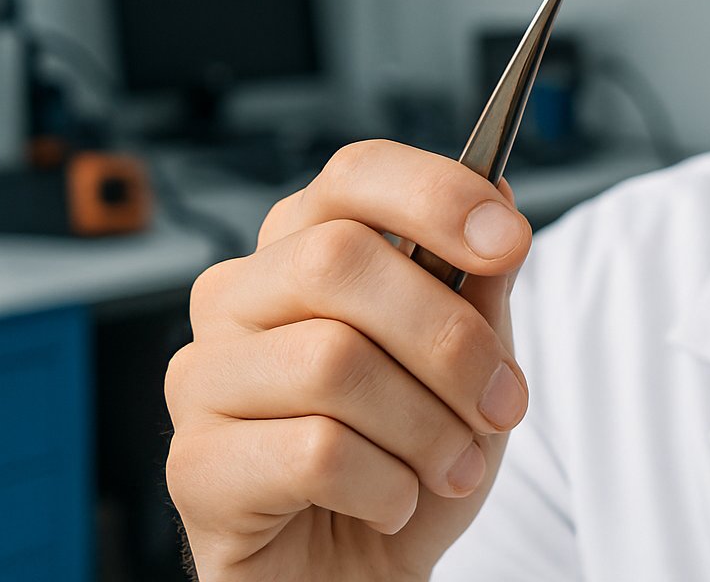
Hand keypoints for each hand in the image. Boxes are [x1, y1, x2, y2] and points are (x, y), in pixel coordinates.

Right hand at [165, 140, 533, 581]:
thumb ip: (478, 284)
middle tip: (500, 402)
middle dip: (447, 338)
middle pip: (340, 260)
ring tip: (450, 466)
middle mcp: (238, 296)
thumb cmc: (407, 453)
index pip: (354, 175)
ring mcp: (204, 378)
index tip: (508, 241)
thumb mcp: (468, 364)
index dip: (435, 194)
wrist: (360, 571)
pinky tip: (390, 502)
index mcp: (303, 248)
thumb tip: (502, 198)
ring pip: (332, 360)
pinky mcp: (193, 465)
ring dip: (426, 427)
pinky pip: (313, 453)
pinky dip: (386, 486)